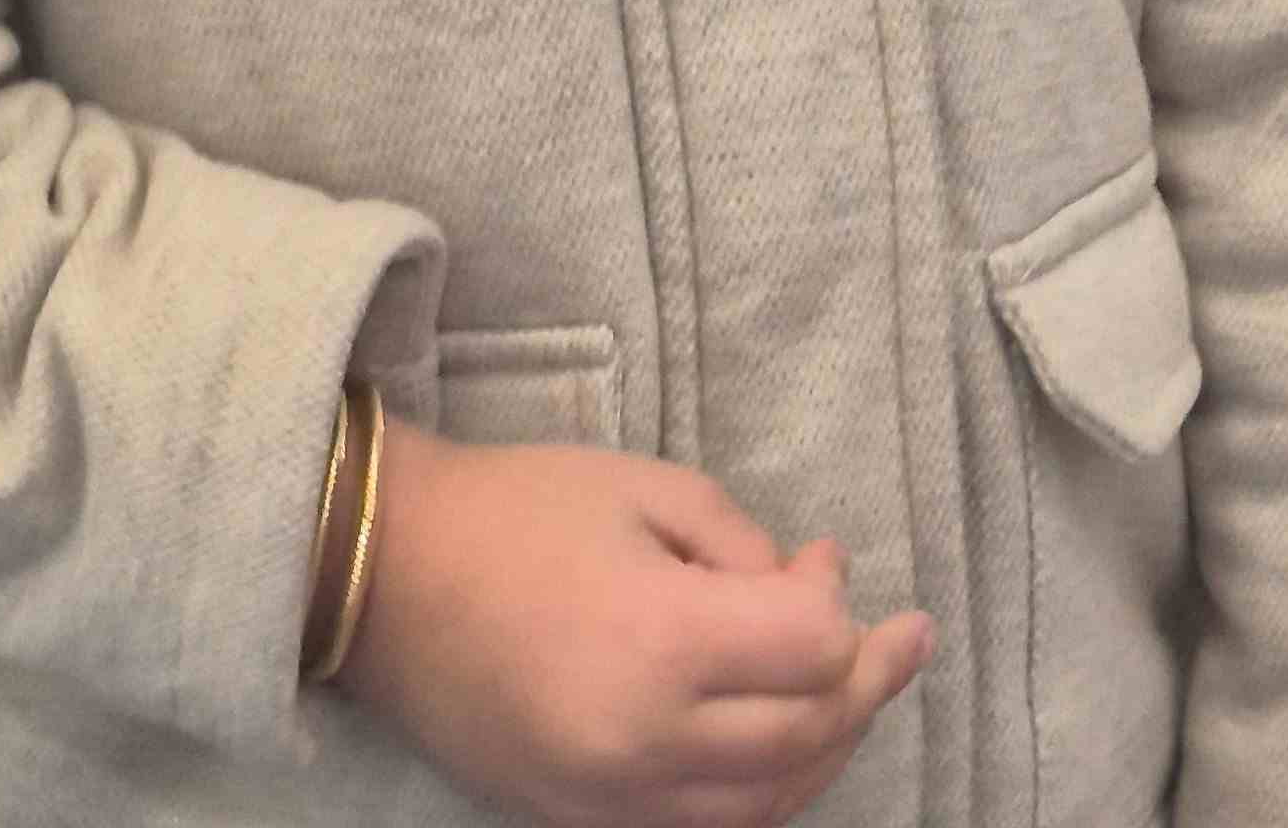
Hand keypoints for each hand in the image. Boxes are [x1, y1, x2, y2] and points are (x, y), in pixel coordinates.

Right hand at [332, 418, 933, 827]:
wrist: (391, 579)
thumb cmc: (525, 511)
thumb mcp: (655, 492)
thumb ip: (749, 551)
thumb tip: (818, 594)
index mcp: (661, 643)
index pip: (813, 654)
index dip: (842, 605)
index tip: (823, 556)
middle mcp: (641, 742)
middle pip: (804, 738)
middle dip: (865, 683)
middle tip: (896, 637)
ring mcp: (606, 799)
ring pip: (762, 808)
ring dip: (823, 750)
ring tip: (849, 691)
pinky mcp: (576, 823)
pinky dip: (758, 796)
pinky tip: (779, 745)